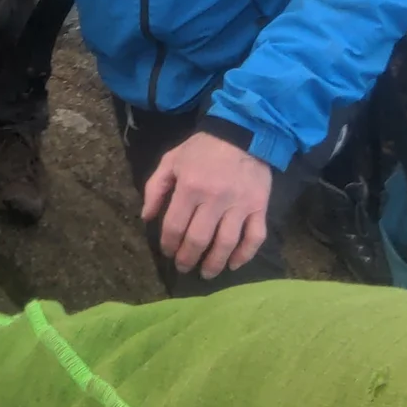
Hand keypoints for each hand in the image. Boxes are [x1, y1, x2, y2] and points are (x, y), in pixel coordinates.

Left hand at [140, 131, 272, 279]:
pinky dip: (245, 255)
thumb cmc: (202, 149)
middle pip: (198, 239)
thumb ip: (155, 188)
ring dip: (214, 264)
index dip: (168, 244)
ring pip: (226, 244)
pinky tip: (234, 264)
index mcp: (190, 187)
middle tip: (183, 267)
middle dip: (187, 258)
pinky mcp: (259, 207)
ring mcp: (239, 205)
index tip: (167, 251)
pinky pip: (254, 237)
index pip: (174, 226)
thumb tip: (147, 217)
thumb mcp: (172, 160)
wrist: (242, 132)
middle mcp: (215, 199)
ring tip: (206, 273)